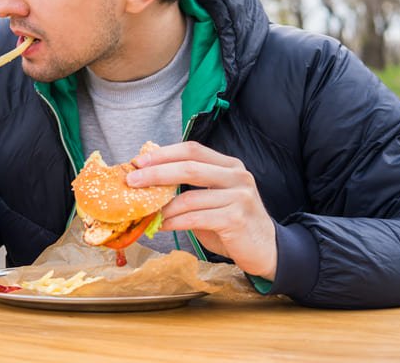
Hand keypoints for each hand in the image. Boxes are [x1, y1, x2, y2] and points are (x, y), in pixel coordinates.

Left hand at [126, 141, 276, 278]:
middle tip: (132, 181)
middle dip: (156, 173)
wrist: (267, 250)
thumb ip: (190, 188)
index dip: (164, 154)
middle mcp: (237, 176)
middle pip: (189, 166)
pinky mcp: (236, 218)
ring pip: (190, 196)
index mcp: (229, 166)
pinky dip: (174, 222)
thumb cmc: (233, 224)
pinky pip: (195, 218)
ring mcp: (239, 196)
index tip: (139, 161)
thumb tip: (149, 182)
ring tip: (146, 212)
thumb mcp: (213, 199)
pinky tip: (162, 226)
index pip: (193, 150)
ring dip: (162, 206)